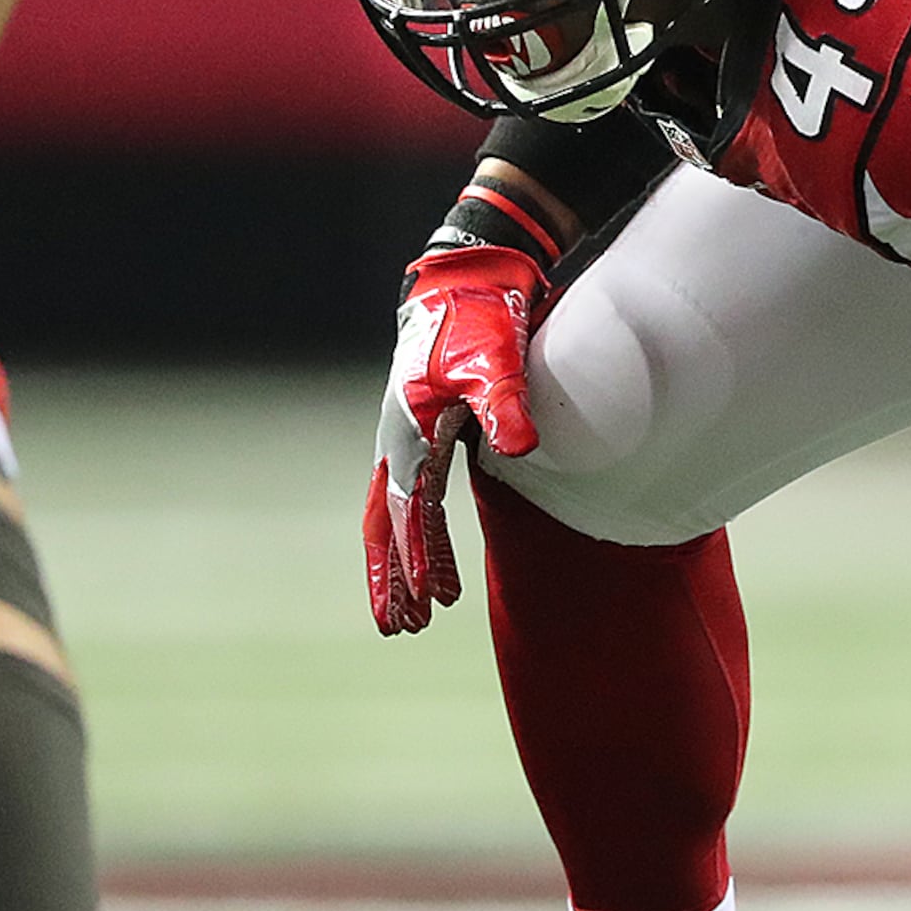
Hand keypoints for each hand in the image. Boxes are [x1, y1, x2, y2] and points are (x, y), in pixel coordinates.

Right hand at [365, 244, 546, 635]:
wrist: (468, 280)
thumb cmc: (480, 319)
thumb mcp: (494, 360)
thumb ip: (505, 405)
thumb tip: (523, 448)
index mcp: (409, 429)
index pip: (412, 508)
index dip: (421, 558)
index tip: (432, 604)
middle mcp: (398, 440)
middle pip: (387, 523)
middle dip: (391, 578)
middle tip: (399, 630)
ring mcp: (407, 439)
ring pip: (395, 516)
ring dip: (403, 564)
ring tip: (414, 616)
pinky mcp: (427, 435)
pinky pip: (414, 499)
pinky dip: (420, 534)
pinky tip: (432, 562)